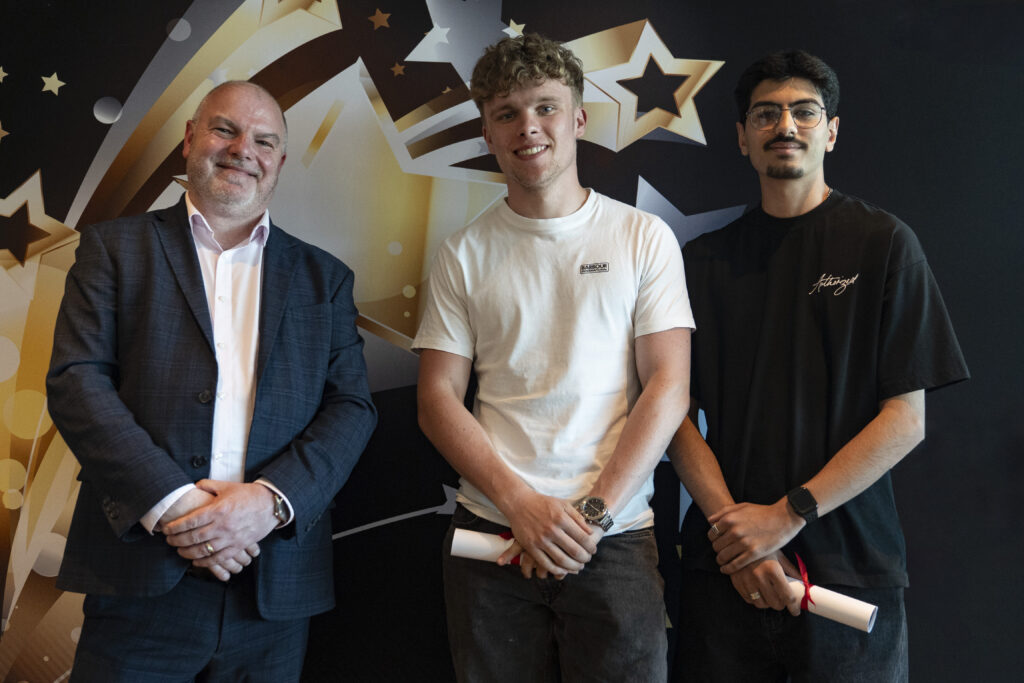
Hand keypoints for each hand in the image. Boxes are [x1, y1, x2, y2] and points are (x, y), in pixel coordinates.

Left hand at [162, 480, 277, 579]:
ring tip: (179, 551)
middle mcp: (223, 525)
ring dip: (187, 552)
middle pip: (193, 537)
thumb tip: (193, 486)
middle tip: (169, 540)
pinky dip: (205, 562)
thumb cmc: (248, 494)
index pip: (190, 521)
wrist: (271, 504)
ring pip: (203, 550)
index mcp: (218, 509)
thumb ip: (208, 485)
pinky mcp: (239, 546)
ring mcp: (231, 538)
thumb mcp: (227, 486)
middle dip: (177, 540)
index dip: (175, 527)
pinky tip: (196, 562)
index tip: (166, 529)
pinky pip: (219, 558)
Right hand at [496, 492, 597, 577]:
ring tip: (578, 567)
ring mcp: (540, 539)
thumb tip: (590, 533)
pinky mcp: (530, 546)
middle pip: (574, 551)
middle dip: (584, 558)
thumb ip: (578, 518)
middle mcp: (551, 529)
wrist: (519, 503)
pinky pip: (545, 563)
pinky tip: (562, 570)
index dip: (591, 547)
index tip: (593, 550)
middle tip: (587, 560)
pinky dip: (556, 570)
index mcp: (561, 518)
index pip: (583, 538)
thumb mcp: (563, 504)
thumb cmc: (543, 503)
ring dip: (572, 567)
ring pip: (561, 560)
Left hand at [707, 499, 803, 573]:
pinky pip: (735, 565)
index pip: (711, 534)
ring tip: (723, 562)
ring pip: (723, 556)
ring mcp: (744, 543)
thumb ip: (724, 512)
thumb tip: (710, 521)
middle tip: (722, 552)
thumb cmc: (762, 512)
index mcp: (730, 519)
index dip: (713, 540)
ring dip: (721, 560)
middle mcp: (734, 531)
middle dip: (717, 550)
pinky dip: (728, 569)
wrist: (784, 518)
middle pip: (716, 546)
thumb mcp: (741, 506)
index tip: (718, 542)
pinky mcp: (754, 553)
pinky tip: (726, 570)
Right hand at [729, 552, 800, 615]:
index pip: (787, 596)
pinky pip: (749, 600)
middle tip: (782, 602)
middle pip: (775, 603)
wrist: (738, 542)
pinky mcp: (737, 583)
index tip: (796, 611)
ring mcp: (747, 581)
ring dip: (767, 604)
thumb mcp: (779, 556)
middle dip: (781, 605)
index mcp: (773, 570)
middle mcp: (759, 576)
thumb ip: (791, 570)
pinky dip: (755, 599)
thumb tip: (805, 583)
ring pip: (761, 604)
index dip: (794, 607)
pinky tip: (758, 592)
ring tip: (770, 597)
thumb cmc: (762, 549)